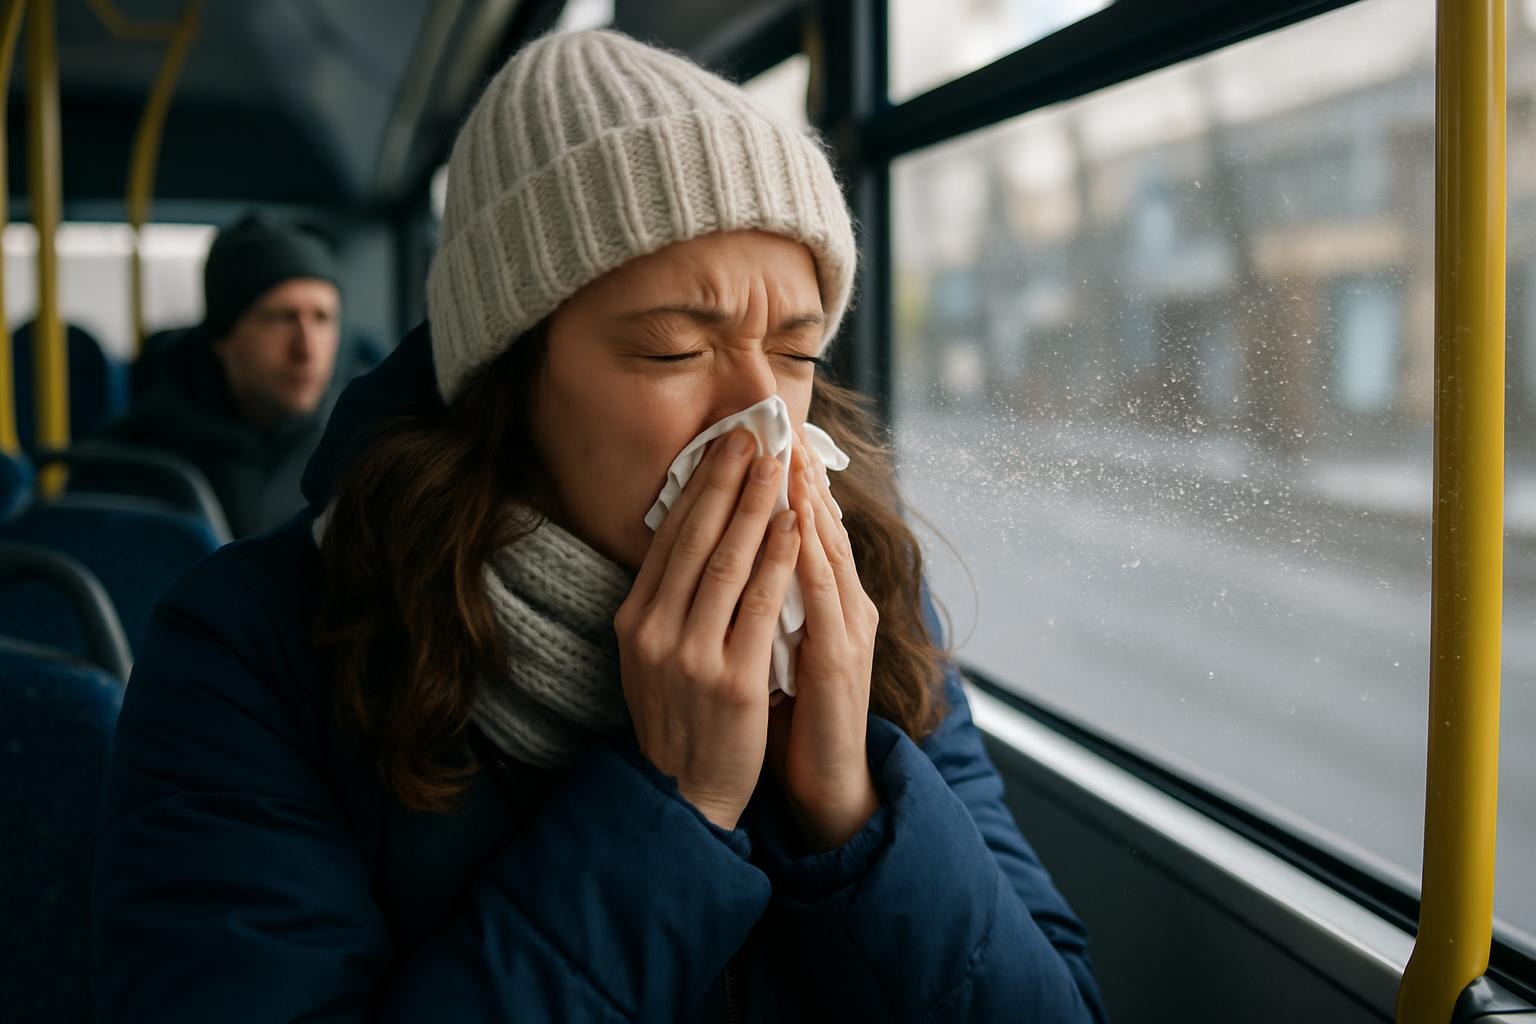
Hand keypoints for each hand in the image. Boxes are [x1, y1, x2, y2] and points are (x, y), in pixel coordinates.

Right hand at [614, 430, 800, 831]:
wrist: (686, 794)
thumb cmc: (681, 718)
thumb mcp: (652, 656)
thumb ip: (667, 603)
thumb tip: (690, 537)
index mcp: (635, 621)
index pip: (670, 539)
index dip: (697, 488)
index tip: (722, 446)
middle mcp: (656, 633)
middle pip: (696, 540)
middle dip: (725, 481)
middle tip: (751, 435)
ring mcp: (693, 657)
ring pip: (728, 564)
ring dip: (755, 507)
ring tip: (777, 465)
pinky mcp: (733, 681)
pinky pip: (761, 606)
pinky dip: (778, 560)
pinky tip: (794, 525)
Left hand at [766, 436, 880, 851]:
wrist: (826, 782)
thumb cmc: (793, 715)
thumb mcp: (776, 646)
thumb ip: (766, 601)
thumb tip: (734, 558)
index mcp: (827, 603)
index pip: (806, 529)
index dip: (787, 483)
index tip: (764, 437)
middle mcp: (844, 607)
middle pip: (822, 525)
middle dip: (799, 473)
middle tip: (779, 422)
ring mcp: (848, 629)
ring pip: (828, 548)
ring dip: (808, 497)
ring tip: (789, 452)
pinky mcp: (842, 658)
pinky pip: (824, 594)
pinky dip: (810, 552)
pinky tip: (796, 519)